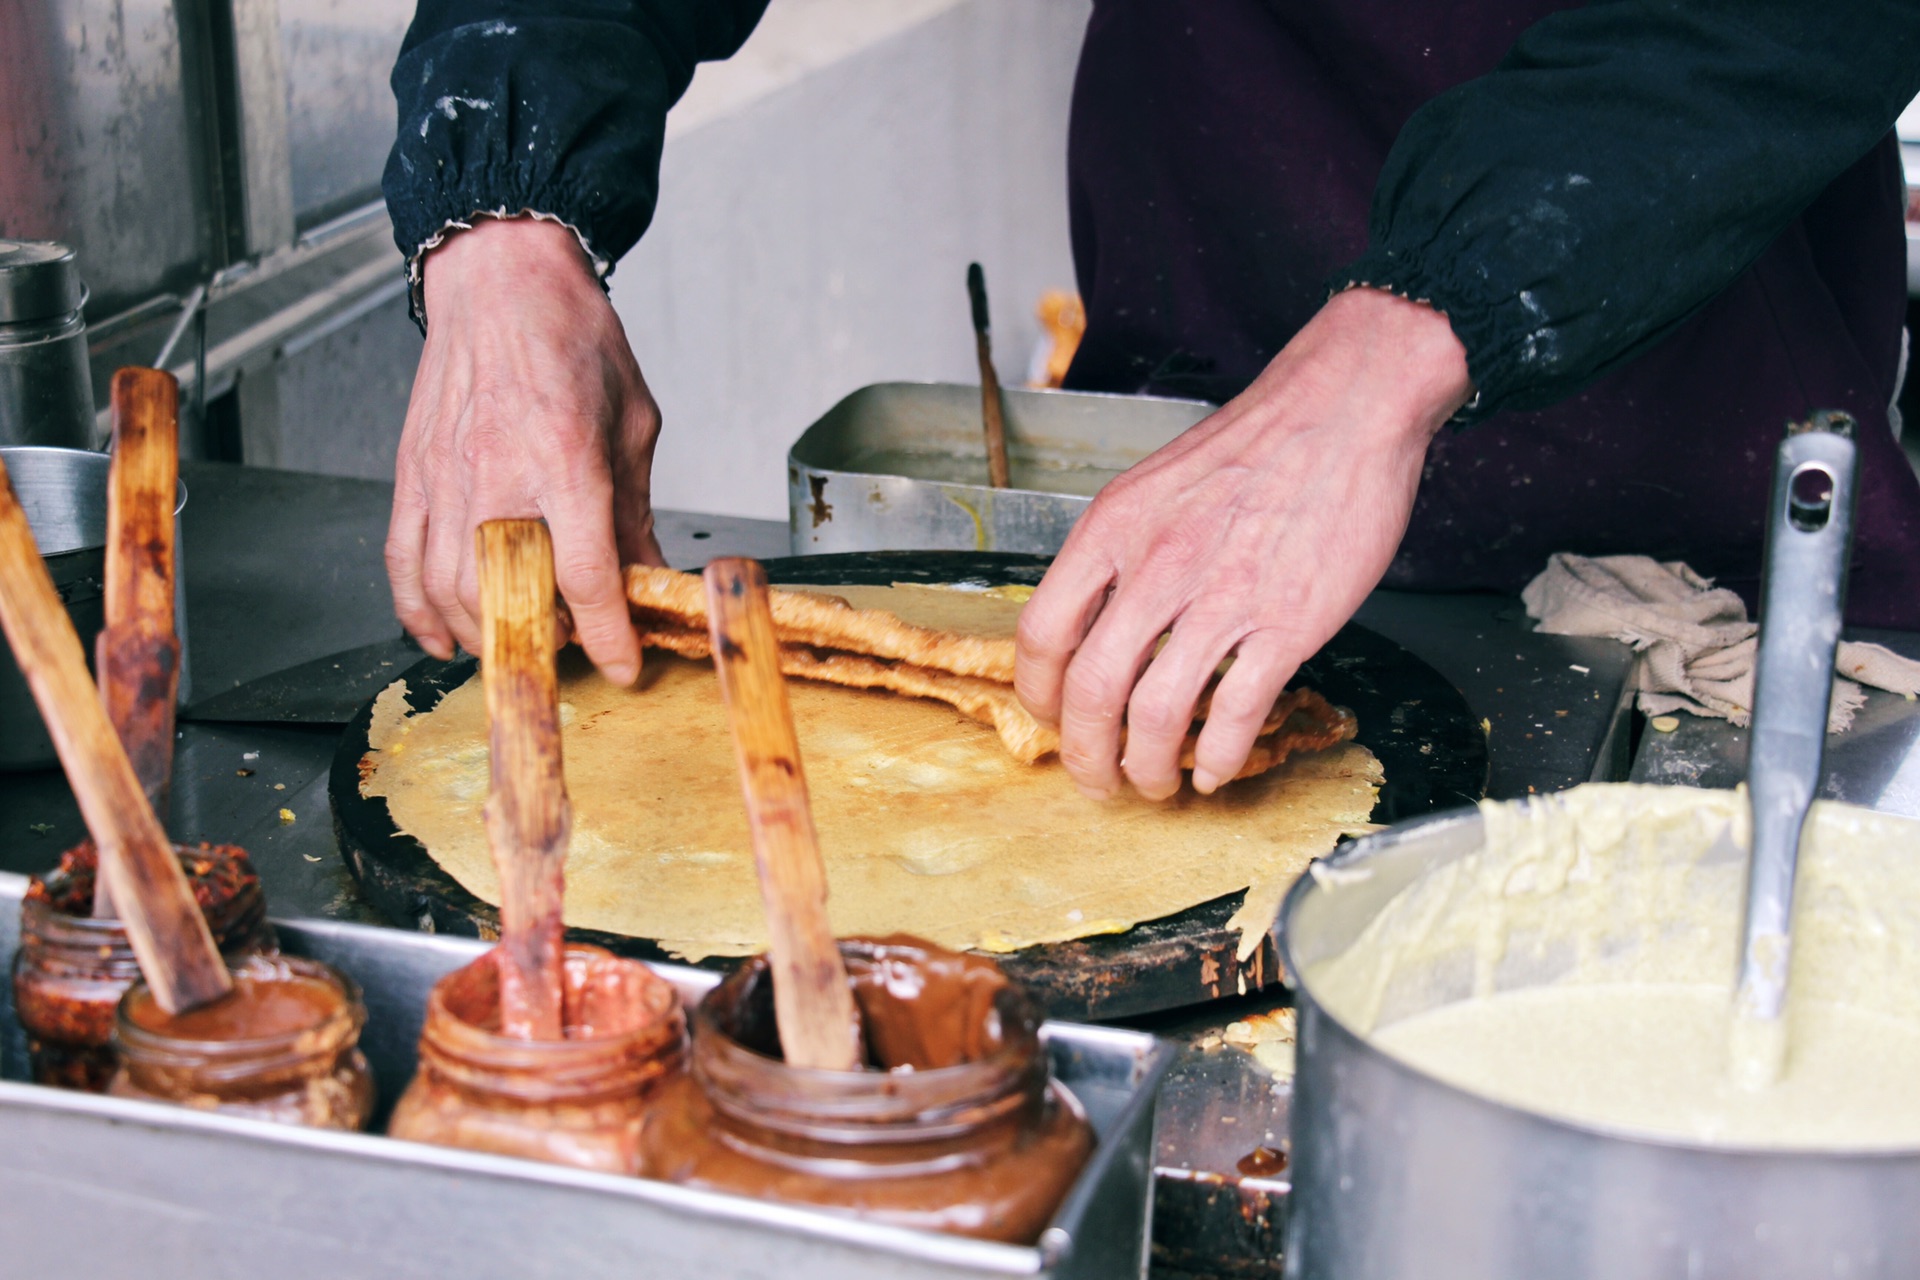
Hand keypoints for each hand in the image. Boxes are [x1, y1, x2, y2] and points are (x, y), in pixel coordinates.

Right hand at [387, 217, 663, 683]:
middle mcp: (497, 474)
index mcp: (565, 459)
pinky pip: (403, 564)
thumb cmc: (571, 339)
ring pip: (450, 592)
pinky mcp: (412, 476)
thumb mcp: (633, 424)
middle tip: (572, 644)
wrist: (501, 280)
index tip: (624, 664)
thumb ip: (635, 510)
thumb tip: (647, 577)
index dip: (607, 635)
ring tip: (519, 641)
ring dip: (485, 634)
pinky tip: (443, 637)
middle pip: (507, 594)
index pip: (585, 575)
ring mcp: (445, 478)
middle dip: (543, 639)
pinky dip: (419, 612)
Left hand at [1014, 288, 1471, 799]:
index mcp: (1113, 529)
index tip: (1052, 719)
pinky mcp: (1288, 622)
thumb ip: (1118, 553)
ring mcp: (1224, 597)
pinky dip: (1219, 758)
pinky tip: (1215, 770)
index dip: (1039, 694)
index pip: (1042, 632)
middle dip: (1086, 755)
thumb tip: (1091, 624)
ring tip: (1156, 783)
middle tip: (1098, 780)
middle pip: (1091, 691)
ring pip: (1158, 715)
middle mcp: (1158, 565)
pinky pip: (1238, 713)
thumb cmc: (1253, 445)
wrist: (1344, 407)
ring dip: (1149, 768)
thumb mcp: (1153, 485)